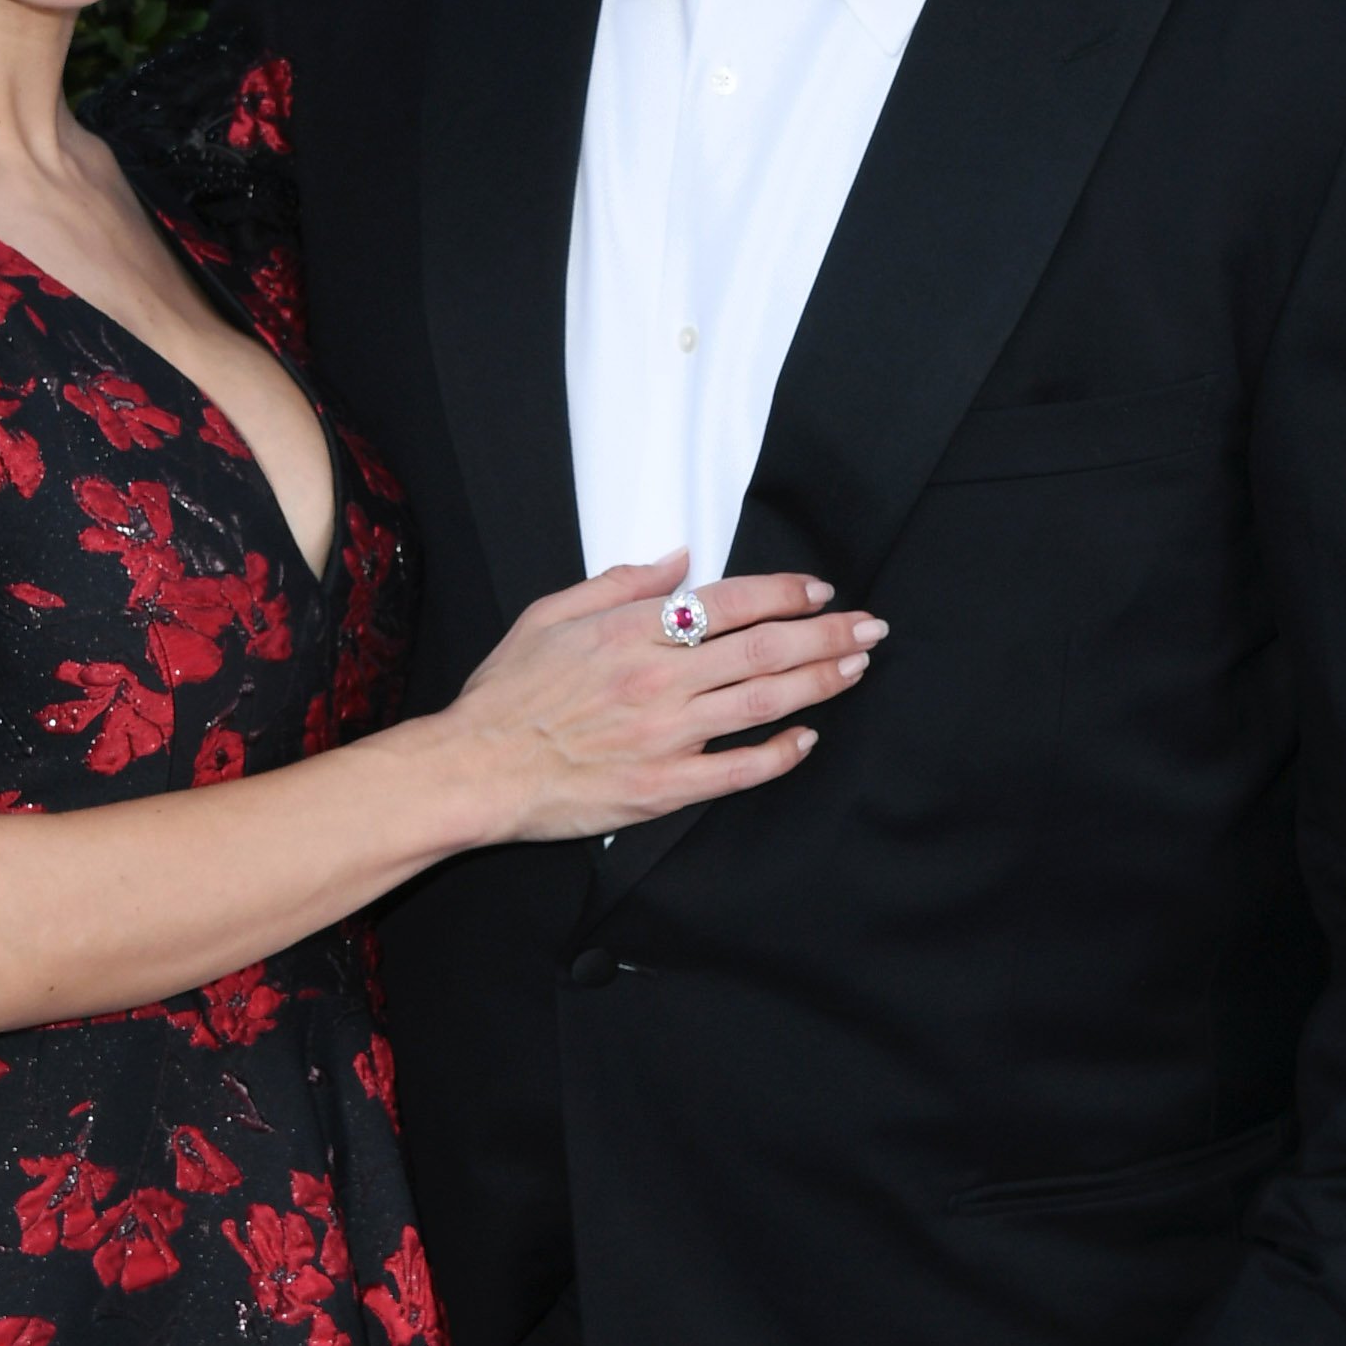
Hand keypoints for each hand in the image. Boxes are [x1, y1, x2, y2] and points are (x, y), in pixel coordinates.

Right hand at [437, 552, 885, 843]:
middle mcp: (657, 678)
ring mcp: (665, 735)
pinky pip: (738, 770)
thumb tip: (677, 558)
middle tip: (870, 626)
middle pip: (763, 648)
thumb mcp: (550, 614)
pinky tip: (807, 740)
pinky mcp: (664, 787)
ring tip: (857, 667)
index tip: (819, 590)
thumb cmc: (506, 695)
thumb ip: (618, 583)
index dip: (784, 593)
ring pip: (762, 701)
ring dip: (819, 683)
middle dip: (826, 634)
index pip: (728, 601)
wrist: (475, 769)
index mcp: (630, 630)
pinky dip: (780, 755)